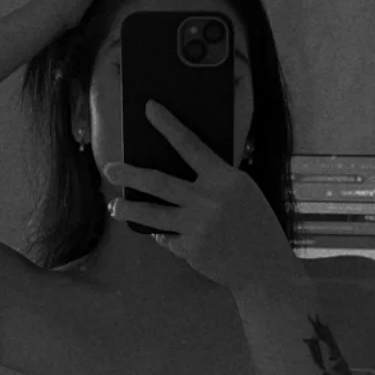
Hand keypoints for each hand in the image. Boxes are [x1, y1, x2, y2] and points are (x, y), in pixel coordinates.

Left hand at [103, 101, 295, 295]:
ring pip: (152, 214)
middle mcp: (209, 199)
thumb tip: (176, 168)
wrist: (265, 266)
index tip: (148, 108)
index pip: (191, 144)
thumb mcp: (242, 191)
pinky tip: (166, 234)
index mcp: (225, 178)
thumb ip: (214, 180)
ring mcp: (198, 226)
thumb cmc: (254, 223)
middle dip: (130, 175)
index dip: (168, 125)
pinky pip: (166, 237)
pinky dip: (164, 234)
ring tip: (114, 207)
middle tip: (109, 169)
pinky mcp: (191, 249)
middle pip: (159, 182)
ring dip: (128, 209)